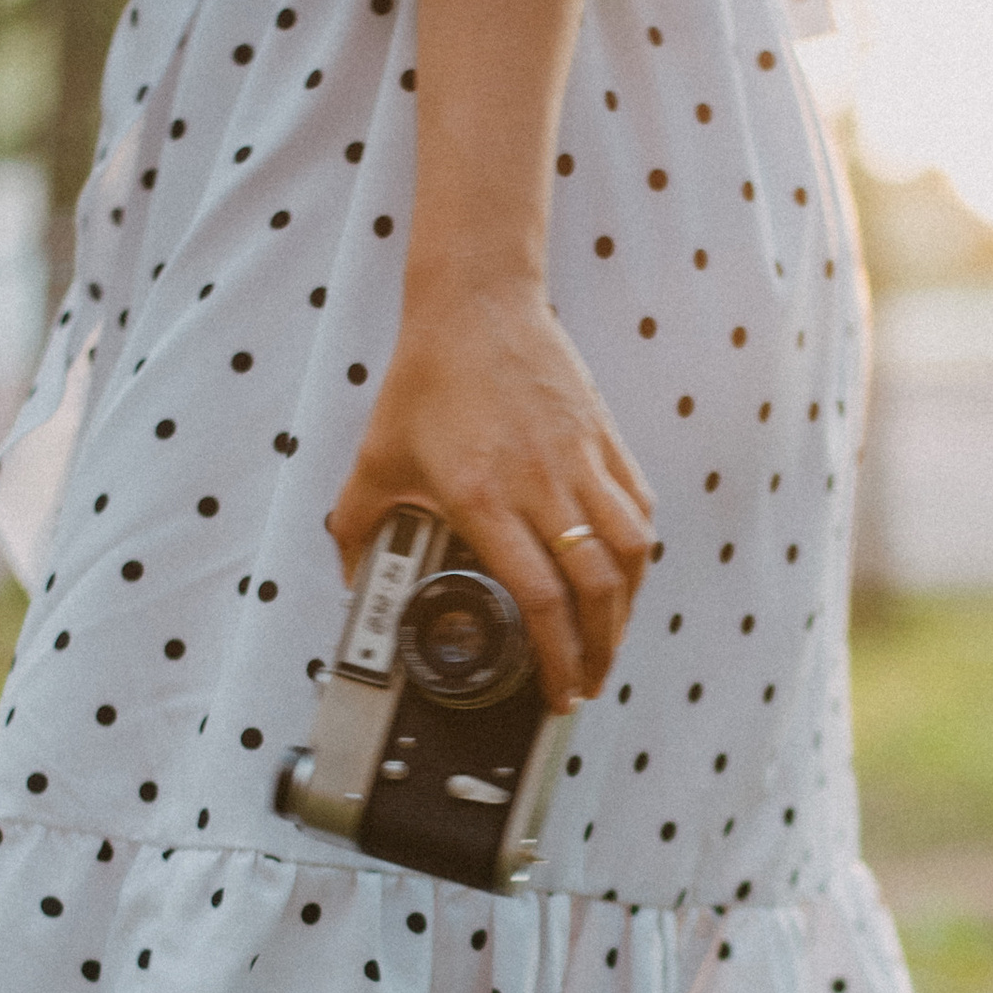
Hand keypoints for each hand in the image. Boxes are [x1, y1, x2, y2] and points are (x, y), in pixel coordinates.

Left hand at [328, 281, 653, 706]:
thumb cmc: (428, 377)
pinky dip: (639, 553)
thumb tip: (353, 575)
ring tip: (610, 640)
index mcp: (484, 497)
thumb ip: (357, 523)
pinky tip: (626, 576)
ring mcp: (581, 460)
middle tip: (587, 681)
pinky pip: (639, 507)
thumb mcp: (376, 458)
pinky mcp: (605, 439)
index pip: (539, 597)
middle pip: (595, 588)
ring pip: (631, 552)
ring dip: (627, 609)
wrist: (476, 304)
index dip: (555, 655)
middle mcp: (541, 483)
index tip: (556, 688)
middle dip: (598, 650)